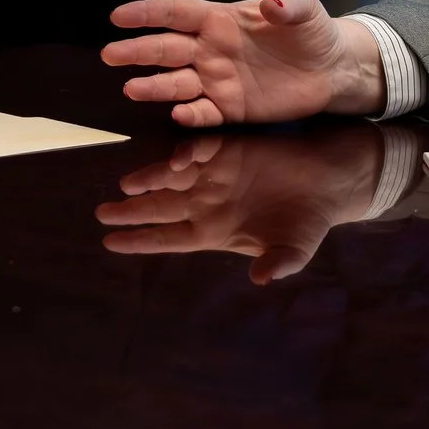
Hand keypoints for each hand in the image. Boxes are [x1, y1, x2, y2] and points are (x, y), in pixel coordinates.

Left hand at [95, 130, 385, 282]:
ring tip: (125, 186)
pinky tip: (178, 158)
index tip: (110, 242)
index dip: (140, 240)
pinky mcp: (226, 149)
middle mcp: (206, 203)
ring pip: (171, 177)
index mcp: (214, 231)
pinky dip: (186, 153)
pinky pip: (199, 150)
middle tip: (101, 214)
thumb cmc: (307, 221)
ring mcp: (214, 175)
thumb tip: (260, 279)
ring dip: (149, 179)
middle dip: (130, 211)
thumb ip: (276, 263)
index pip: (168, 238)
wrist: (326, 181)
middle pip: (159, 208)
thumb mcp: (294, 250)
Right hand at [102, 0, 384, 125]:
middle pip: (167, 48)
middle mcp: (211, 49)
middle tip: (111, 55)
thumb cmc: (313, 32)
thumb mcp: (305, 9)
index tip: (118, 16)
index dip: (147, 13)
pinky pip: (205, 112)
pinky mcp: (231, 108)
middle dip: (138, 51)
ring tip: (131, 89)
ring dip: (155, 86)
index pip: (176, 12)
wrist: (332, 70)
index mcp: (221, 19)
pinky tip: (179, 114)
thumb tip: (272, 4)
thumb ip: (289, 4)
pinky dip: (191, 114)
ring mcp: (218, 80)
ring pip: (178, 83)